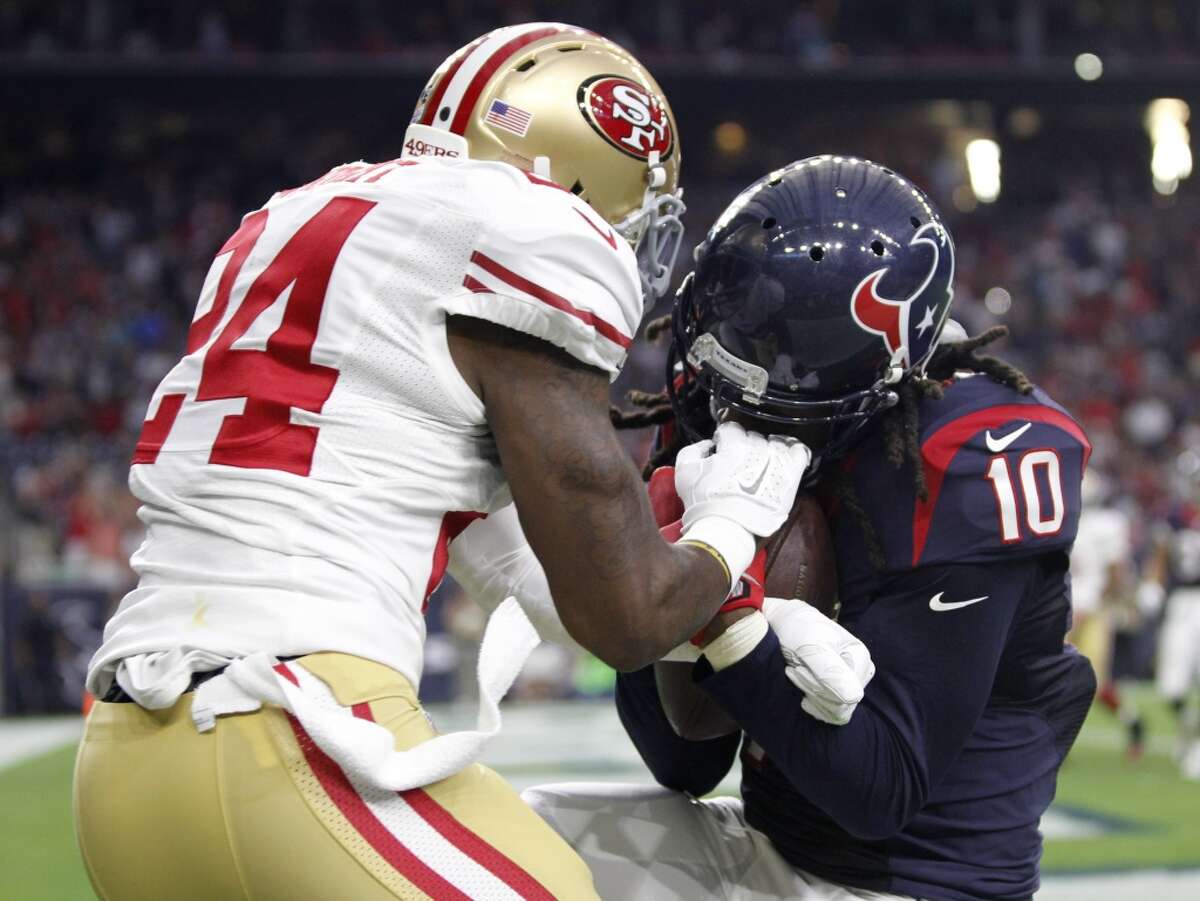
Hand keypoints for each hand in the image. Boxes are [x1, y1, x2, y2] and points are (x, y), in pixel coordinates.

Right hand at [675, 422, 810, 536]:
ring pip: (776, 442)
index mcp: (734, 444)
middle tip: (737, 464)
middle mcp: (758, 449)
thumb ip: (695, 449)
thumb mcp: (685, 471)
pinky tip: (785, 460)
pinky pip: (799, 453)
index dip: (724, 439)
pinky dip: (793, 452)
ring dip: (767, 449)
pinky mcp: (791, 477)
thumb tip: (708, 445)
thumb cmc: (705, 504)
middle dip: (744, 447)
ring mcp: (777, 463)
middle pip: (753, 437)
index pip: (731, 429)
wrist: (726, 530)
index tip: (722, 450)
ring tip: (760, 464)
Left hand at [763, 597, 874, 725]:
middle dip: (813, 690)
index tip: (798, 669)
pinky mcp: (838, 689)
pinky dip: (811, 701)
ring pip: (835, 711)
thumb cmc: (797, 630)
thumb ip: (831, 671)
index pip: (847, 696)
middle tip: (793, 669)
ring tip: (794, 672)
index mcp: (860, 658)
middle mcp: (860, 672)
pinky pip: (830, 712)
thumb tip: (854, 698)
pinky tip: (799, 683)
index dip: (819, 688)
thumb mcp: (811, 647)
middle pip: (842, 705)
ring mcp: (850, 681)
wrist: (784, 623)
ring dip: (810, 694)